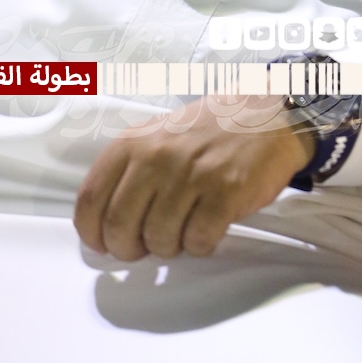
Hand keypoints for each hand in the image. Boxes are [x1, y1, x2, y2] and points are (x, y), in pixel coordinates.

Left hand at [73, 95, 313, 260]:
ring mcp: (192, 173)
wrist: (271, 113)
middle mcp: (158, 156)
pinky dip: (202, 244)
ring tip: (186, 226)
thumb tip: (105, 224)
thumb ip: (130, 170)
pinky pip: (198, 242)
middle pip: (119, 228)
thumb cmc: (212, 129)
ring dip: (171, 246)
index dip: (93, 233)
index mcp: (135, 142)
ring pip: (159, 240)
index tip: (104, 243)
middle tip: (147, 245)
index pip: (90, 199)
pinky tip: (210, 225)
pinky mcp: (225, 191)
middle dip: (130, 249)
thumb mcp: (159, 135)